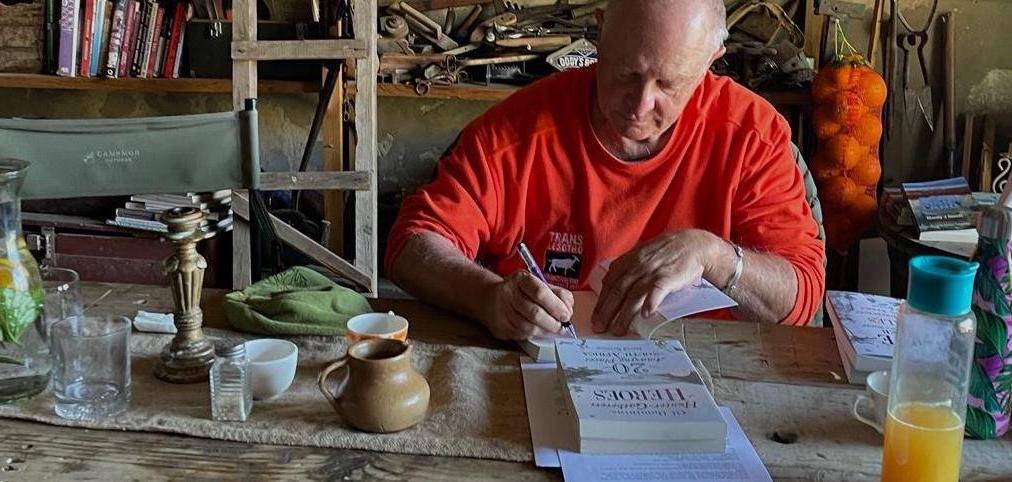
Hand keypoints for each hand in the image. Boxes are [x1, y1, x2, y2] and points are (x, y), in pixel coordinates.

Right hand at [481, 271, 574, 340]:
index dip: (556, 306)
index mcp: (520, 279)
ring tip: (554, 330)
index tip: (566, 315)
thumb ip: (556, 293)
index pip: (540, 292)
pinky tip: (541, 332)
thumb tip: (569, 308)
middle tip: (562, 326)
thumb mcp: (537, 283)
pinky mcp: (500, 327)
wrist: (489, 298)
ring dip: (546, 331)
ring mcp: (502, 312)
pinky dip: (535, 335)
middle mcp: (508, 294)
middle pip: (535, 313)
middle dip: (553, 323)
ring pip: (529, 327)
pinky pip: (522, 335)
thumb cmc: (520, 291)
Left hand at [591, 229, 729, 335]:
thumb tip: (612, 285)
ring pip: (633, 295)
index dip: (601, 301)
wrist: (693, 244)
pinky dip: (650, 302)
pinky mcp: (668, 277)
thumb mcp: (642, 255)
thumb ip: (627, 269)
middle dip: (606, 311)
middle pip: (617, 291)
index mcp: (628, 260)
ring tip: (618, 330)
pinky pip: (657, 291)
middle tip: (599, 327)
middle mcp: (637, 266)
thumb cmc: (667, 252)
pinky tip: (645, 314)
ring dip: (624, 314)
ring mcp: (652, 271)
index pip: (609, 283)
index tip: (595, 316)